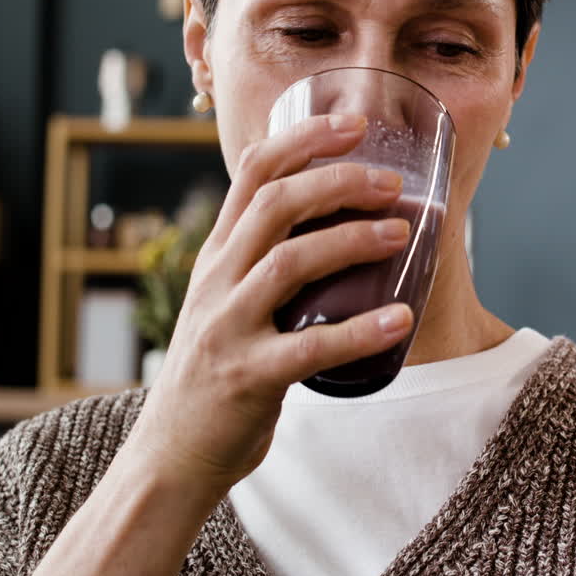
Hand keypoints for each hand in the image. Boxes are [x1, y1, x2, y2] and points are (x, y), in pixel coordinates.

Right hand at [123, 112, 415, 494]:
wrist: (172, 453)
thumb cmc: (215, 371)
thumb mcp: (223, 299)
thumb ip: (259, 259)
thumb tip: (323, 216)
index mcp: (217, 255)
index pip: (253, 173)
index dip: (303, 138)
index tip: (353, 123)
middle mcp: (217, 280)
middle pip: (275, 205)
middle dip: (338, 181)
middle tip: (392, 182)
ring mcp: (228, 327)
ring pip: (290, 263)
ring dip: (353, 241)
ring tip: (403, 233)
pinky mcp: (248, 377)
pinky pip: (310, 349)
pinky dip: (361, 332)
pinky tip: (401, 319)